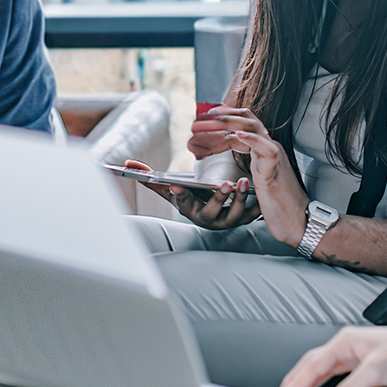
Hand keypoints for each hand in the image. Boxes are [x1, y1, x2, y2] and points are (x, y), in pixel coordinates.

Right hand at [122, 159, 259, 230]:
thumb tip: (128, 166)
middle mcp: (207, 219)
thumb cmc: (192, 196)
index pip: (182, 203)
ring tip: (242, 183)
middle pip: (211, 212)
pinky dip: (254, 204)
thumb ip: (151, 177)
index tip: (176, 184)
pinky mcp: (243, 217)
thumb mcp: (172, 187)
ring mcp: (226, 220)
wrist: (216, 209)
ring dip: (239, 199)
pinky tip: (258, 189)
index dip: (179, 195)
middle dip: (217, 199)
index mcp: (189, 210)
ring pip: (233, 214)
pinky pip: (250, 214)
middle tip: (224, 184)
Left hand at [191, 107, 309, 245]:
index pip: (249, 123)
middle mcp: (272, 148)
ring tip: (216, 117)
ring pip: (256, 129)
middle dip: (228, 113)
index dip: (231, 115)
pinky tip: (237, 134)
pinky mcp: (275, 171)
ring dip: (233, 121)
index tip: (213, 112)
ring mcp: (275, 158)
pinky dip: (251, 139)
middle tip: (209, 111)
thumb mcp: (262, 176)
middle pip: (250, 120)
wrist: (298, 219)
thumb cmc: (280, 202)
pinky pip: (266, 149)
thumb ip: (254, 161)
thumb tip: (238, 152)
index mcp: (267, 149)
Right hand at [277, 324, 386, 386]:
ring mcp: (357, 358)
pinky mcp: (367, 369)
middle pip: (314, 365)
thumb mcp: (376, 370)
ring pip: (325, 372)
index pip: (314, 364)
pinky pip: (339, 379)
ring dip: (309, 385)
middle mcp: (348, 348)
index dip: (297, 382)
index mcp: (346, 341)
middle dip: (296, 382)